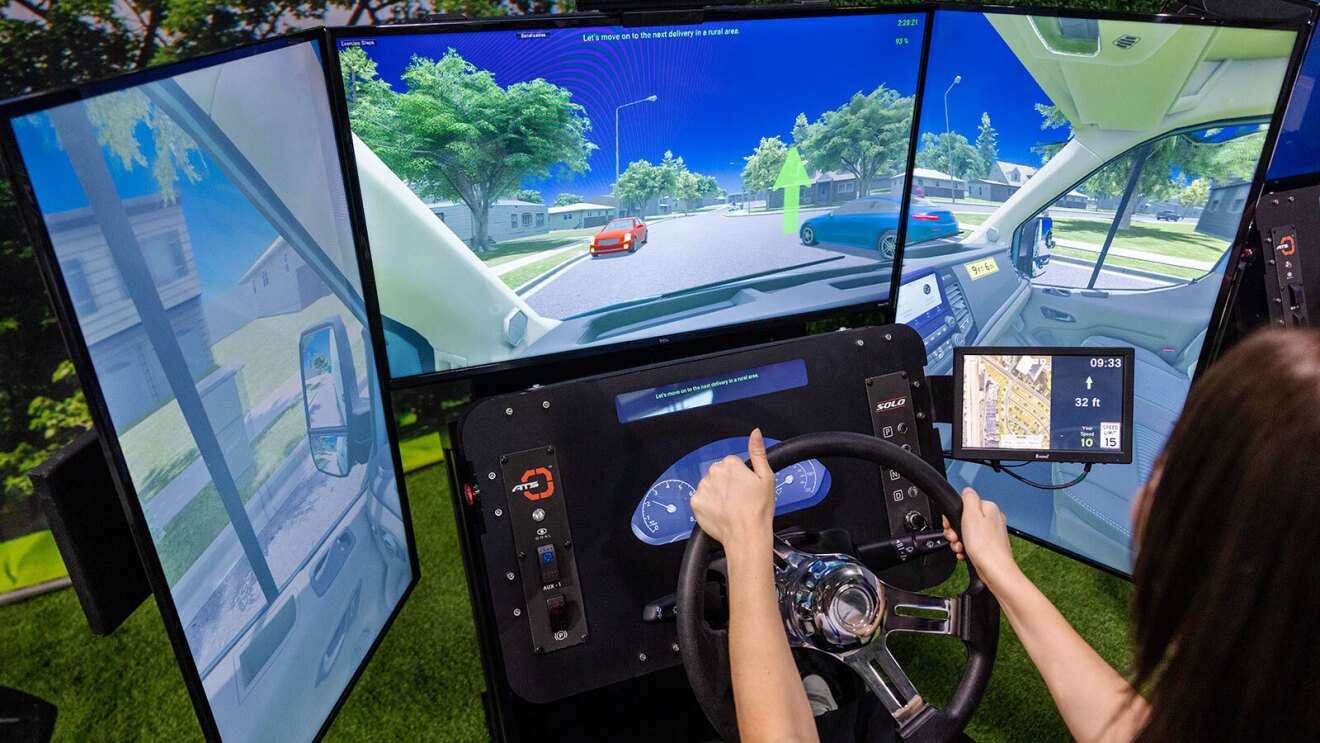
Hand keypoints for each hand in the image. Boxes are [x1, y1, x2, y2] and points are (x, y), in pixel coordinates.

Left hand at [690, 429, 775, 556]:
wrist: (747, 534)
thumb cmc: (759, 509)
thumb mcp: (766, 477)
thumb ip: (758, 452)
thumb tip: (755, 432)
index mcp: (730, 464)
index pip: (731, 464)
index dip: (740, 478)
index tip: (746, 489)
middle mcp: (713, 472)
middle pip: (718, 474)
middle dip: (726, 484)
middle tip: (739, 500)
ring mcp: (703, 487)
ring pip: (709, 487)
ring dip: (716, 494)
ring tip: (730, 508)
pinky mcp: (695, 502)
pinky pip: (701, 500)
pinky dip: (708, 506)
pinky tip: (720, 513)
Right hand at [942, 487, 1018, 588]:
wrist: (995, 570)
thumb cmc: (985, 546)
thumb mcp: (971, 515)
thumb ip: (968, 498)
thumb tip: (967, 490)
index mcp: (989, 508)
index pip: (964, 504)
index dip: (953, 515)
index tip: (951, 524)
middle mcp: (992, 519)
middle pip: (964, 519)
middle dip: (955, 530)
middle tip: (956, 537)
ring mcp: (991, 533)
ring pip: (966, 533)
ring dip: (959, 541)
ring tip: (961, 547)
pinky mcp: (989, 546)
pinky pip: (972, 544)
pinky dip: (966, 549)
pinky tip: (965, 553)